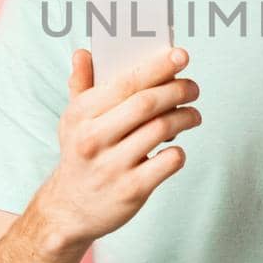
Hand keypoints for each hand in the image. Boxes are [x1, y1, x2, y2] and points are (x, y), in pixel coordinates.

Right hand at [35, 46, 201, 245]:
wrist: (69, 210)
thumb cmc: (79, 154)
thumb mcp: (72, 120)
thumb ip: (80, 84)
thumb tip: (84, 52)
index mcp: (81, 115)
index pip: (125, 82)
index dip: (157, 66)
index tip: (180, 55)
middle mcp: (94, 139)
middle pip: (146, 103)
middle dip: (177, 90)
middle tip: (193, 87)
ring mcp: (113, 166)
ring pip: (161, 129)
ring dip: (185, 117)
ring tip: (193, 115)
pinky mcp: (131, 190)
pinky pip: (168, 161)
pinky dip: (178, 150)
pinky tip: (175, 147)